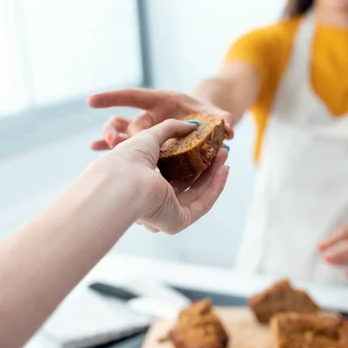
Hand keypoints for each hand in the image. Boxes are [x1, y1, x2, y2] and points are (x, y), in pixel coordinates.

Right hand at [87, 88, 234, 149]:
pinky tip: (102, 159)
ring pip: (123, 135)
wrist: (206, 123)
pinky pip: (130, 149)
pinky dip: (118, 153)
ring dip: (110, 141)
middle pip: (128, 121)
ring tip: (96, 148)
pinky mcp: (150, 145)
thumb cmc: (208, 114)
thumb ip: (222, 118)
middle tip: (110, 138)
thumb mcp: (215, 114)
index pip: (134, 96)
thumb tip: (231, 128)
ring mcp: (147, 131)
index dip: (113, 97)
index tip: (91, 100)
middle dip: (117, 129)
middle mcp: (149, 115)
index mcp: (161, 101)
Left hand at [91, 118, 228, 234]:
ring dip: (213, 174)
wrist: (123, 182)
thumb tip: (193, 124)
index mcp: (140, 186)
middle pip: (186, 183)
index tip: (204, 145)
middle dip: (205, 165)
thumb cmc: (128, 159)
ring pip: (196, 193)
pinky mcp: (176, 222)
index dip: (189, 158)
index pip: (169, 173)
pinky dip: (214, 187)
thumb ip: (171, 128)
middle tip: (219, 149)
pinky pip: (201, 205)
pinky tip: (224, 170)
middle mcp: (152, 203)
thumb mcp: (150, 135)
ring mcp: (165, 215)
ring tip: (225, 154)